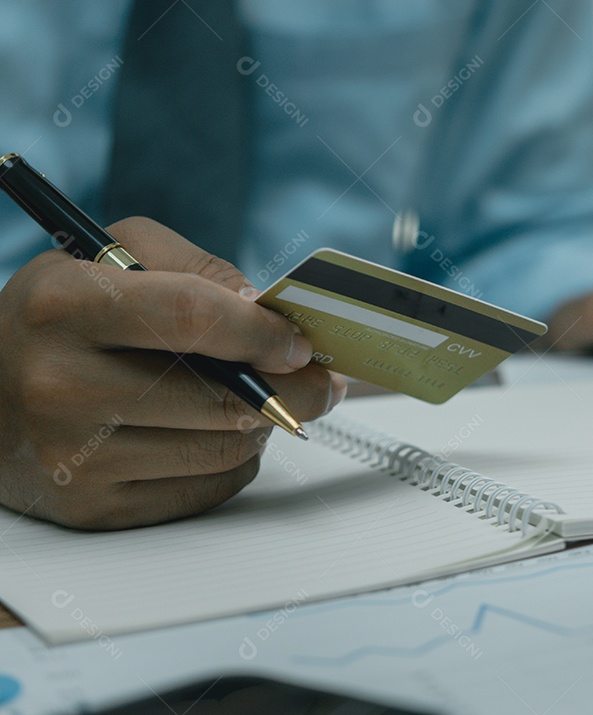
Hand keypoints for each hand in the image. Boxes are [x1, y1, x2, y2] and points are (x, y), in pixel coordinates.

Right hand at [0, 217, 345, 528]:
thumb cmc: (61, 320)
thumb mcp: (110, 257)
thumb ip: (197, 268)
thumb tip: (271, 316)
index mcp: (63, 305)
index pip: (192, 316)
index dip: (263, 331)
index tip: (299, 342)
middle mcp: (59, 385)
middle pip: (222, 396)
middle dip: (292, 388)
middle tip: (316, 379)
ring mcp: (72, 457)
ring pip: (225, 446)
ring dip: (262, 424)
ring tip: (252, 400)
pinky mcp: (92, 509)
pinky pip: (208, 489)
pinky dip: (231, 461)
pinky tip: (209, 433)